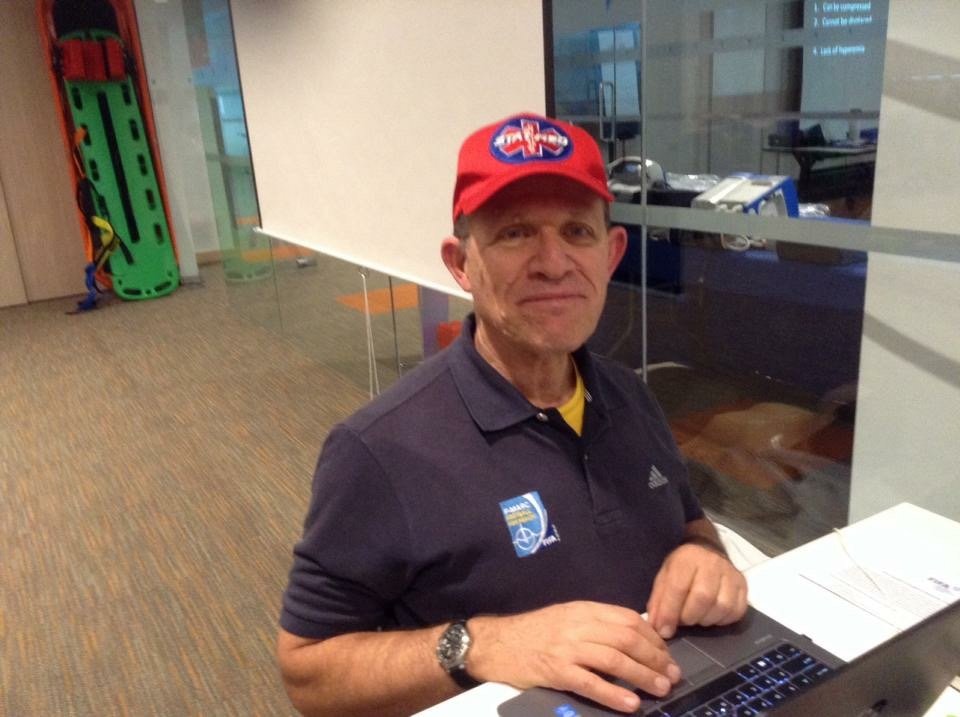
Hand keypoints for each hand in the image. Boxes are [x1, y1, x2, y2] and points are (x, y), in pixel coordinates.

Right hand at [468, 601, 681, 713]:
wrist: (496, 642)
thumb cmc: (532, 632)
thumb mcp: (566, 617)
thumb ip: (595, 624)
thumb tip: (631, 638)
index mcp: (583, 609)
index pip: (628, 619)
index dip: (652, 637)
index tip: (666, 653)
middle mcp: (578, 625)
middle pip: (627, 638)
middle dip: (655, 657)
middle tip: (672, 675)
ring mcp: (567, 648)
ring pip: (615, 660)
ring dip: (643, 675)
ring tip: (661, 689)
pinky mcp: (557, 670)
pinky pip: (591, 683)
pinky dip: (614, 694)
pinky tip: (631, 704)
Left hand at [646, 542, 747, 639]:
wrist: (708, 550)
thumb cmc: (683, 568)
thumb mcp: (664, 577)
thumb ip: (659, 601)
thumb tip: (659, 628)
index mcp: (687, 559)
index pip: (678, 587)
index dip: (670, 612)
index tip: (664, 630)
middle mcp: (712, 563)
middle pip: (703, 598)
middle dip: (689, 616)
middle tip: (683, 620)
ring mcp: (731, 574)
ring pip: (722, 606)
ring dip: (706, 619)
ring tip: (697, 617)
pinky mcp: (744, 585)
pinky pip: (736, 611)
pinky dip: (723, 620)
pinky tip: (712, 615)